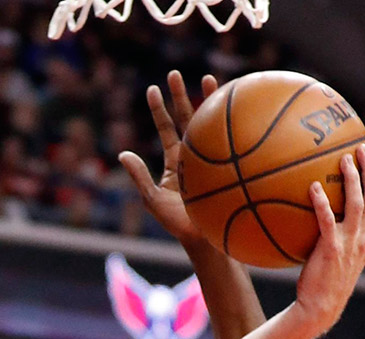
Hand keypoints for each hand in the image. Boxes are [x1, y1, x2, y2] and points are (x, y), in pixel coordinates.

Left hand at [118, 70, 218, 249]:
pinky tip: (242, 105)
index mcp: (175, 161)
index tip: (152, 88)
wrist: (209, 238)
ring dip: (208, 100)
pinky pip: (233, 140)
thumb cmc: (179, 224)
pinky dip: (236, 122)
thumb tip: (123, 154)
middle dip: (181, 95)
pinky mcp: (228, 163)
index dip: (159, 109)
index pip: (166, 128)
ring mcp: (212, 157)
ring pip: (209, 124)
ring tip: (206, 77)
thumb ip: (139, 177)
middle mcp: (193, 154)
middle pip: (186, 118)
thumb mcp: (153, 200)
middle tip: (175, 73)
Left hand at [296, 144, 364, 333]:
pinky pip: (327, 220)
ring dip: (352, 178)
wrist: (320, 307)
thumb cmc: (325, 280)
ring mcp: (350, 243)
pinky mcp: (331, 249)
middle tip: (362, 147)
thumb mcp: (339, 254)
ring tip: (343, 158)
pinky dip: (322, 202)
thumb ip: (339, 232)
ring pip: (357, 203)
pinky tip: (313, 187)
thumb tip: (323, 210)